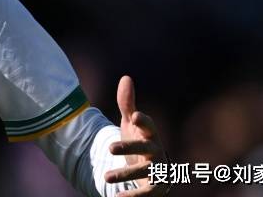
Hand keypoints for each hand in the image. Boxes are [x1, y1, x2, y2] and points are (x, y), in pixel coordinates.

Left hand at [105, 75, 169, 195]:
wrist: (153, 170)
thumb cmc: (139, 141)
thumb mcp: (131, 124)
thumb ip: (127, 103)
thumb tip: (126, 78)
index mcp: (150, 134)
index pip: (149, 125)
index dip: (143, 121)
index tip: (135, 116)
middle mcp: (156, 151)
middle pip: (145, 148)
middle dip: (129, 147)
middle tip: (110, 147)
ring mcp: (157, 169)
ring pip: (143, 171)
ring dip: (125, 174)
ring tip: (106, 176)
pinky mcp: (155, 187)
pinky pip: (145, 192)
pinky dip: (132, 196)